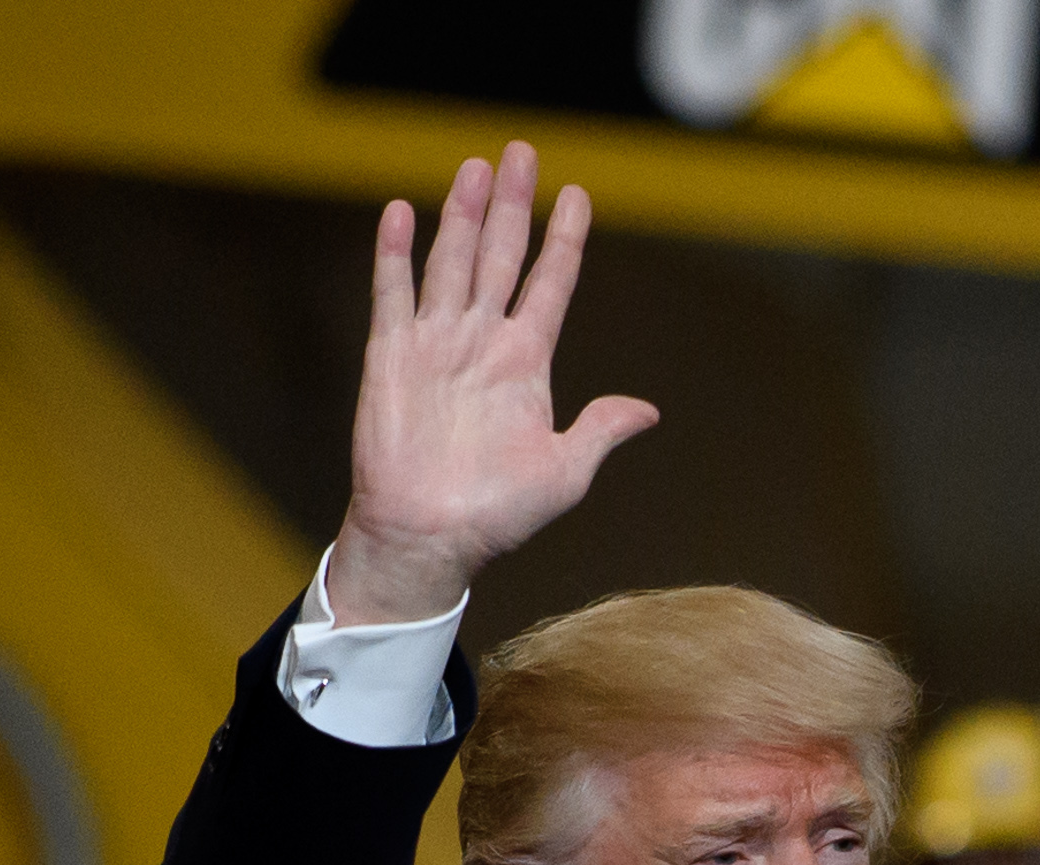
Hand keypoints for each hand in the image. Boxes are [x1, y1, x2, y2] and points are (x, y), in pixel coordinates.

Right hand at [327, 143, 659, 623]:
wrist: (430, 537)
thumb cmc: (497, 514)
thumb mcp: (564, 473)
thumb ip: (600, 430)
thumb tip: (648, 412)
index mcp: (526, 363)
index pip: (551, 284)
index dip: (565, 240)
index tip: (578, 197)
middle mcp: (482, 343)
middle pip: (501, 256)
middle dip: (513, 205)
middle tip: (521, 152)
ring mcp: (436, 345)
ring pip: (452, 261)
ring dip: (463, 214)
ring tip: (476, 166)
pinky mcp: (392, 356)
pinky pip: (393, 294)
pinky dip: (394, 253)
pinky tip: (399, 212)